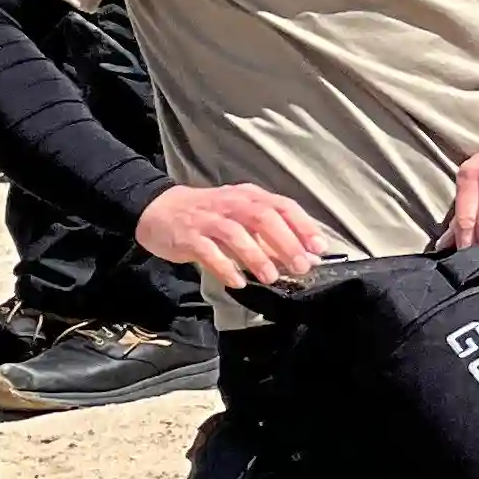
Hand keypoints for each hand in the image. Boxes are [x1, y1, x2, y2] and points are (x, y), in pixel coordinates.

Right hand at [137, 181, 325, 291]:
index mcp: (249, 196)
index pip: (282, 206)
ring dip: (257, 256)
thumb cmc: (210, 216)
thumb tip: (305, 256)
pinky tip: (237, 282)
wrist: (159, 210)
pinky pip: (208, 251)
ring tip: (271, 277)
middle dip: (285, 242)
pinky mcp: (188, 236)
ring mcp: (208, 218)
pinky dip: (225, 267)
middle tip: (300, 266)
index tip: (319, 248)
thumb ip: (270, 235)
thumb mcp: (241, 218)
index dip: (303, 226)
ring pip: (236, 234)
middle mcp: (231, 203)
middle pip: (263, 217)